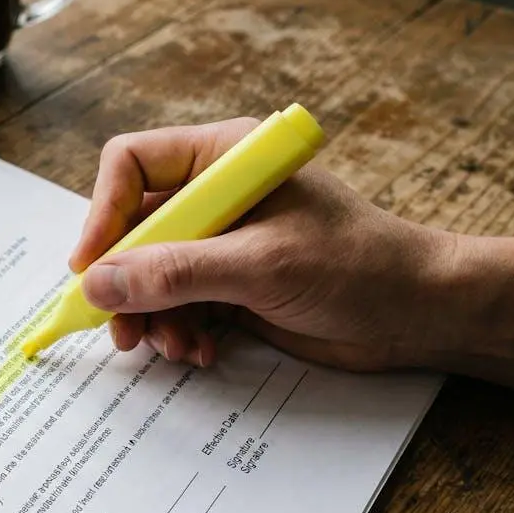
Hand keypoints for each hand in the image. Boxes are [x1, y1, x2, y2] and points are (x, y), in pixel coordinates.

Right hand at [70, 117, 458, 370]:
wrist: (422, 314)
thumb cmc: (359, 267)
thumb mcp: (260, 266)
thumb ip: (175, 273)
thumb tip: (98, 285)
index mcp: (225, 160)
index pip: (132, 166)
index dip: (103, 214)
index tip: (91, 269)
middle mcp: (217, 197)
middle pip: (133, 230)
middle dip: (126, 284)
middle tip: (123, 331)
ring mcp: (223, 243)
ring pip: (149, 276)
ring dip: (152, 317)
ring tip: (174, 347)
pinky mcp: (232, 286)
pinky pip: (177, 306)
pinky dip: (179, 332)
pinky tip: (201, 352)